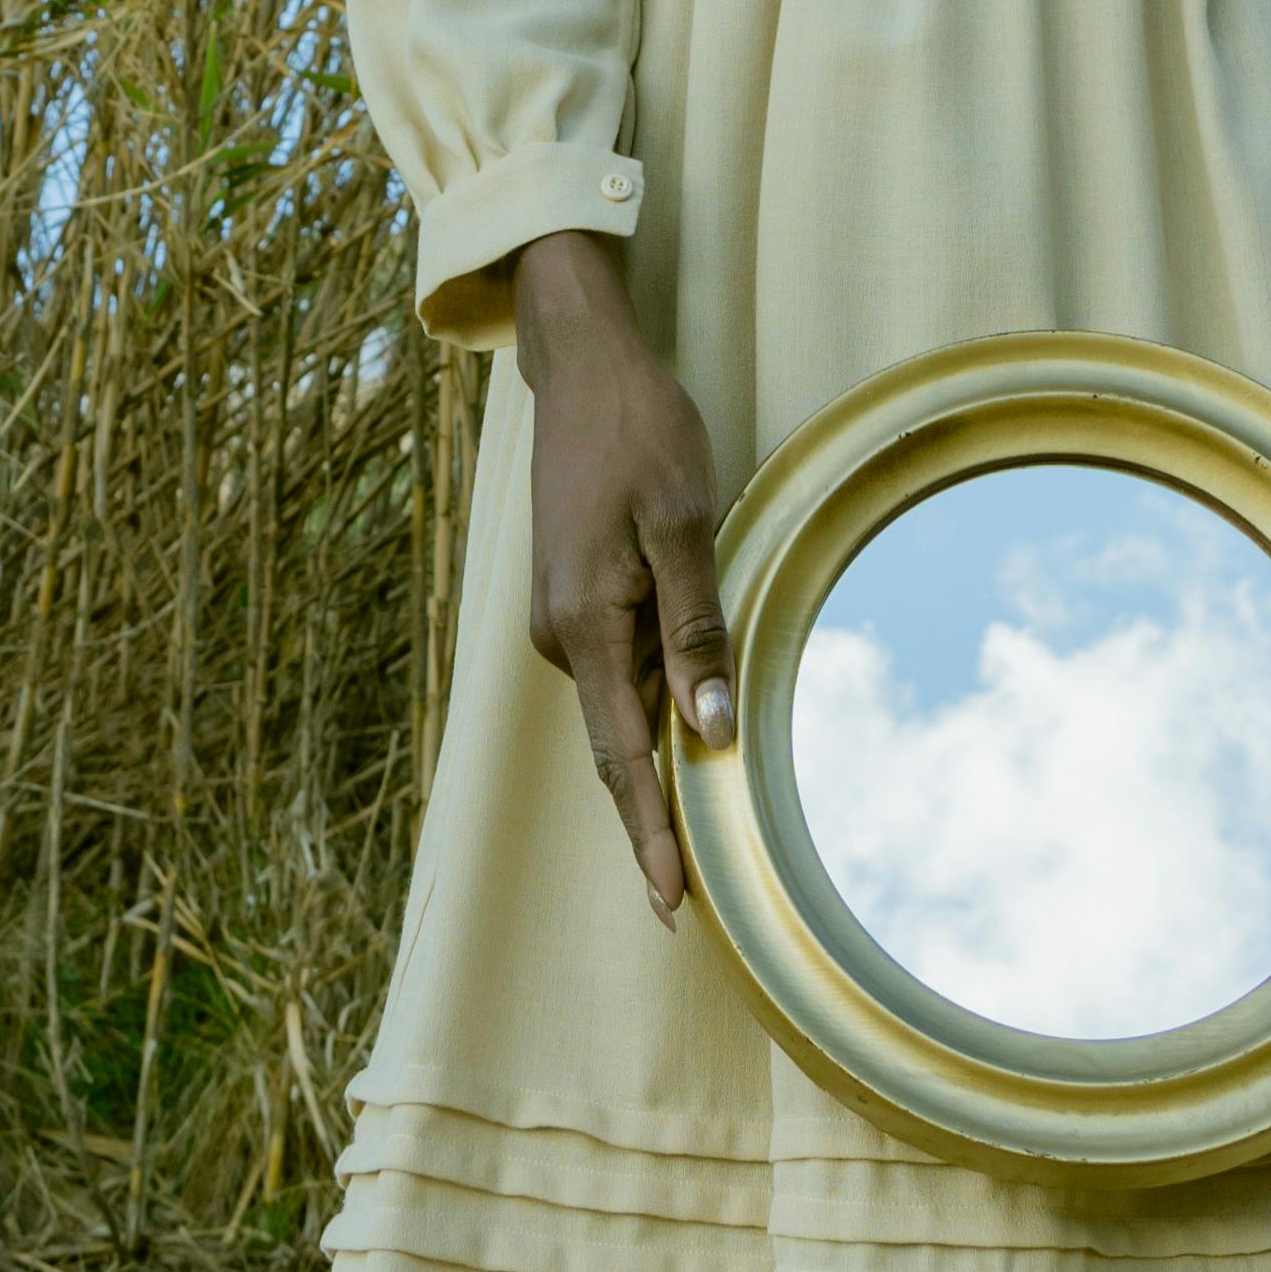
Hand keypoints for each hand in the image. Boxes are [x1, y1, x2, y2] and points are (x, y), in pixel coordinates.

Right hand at [513, 230, 735, 925]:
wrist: (580, 364)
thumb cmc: (638, 431)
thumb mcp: (682, 523)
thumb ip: (695, 629)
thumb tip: (709, 732)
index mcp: (585, 624)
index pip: (622, 757)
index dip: (648, 835)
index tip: (670, 906)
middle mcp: (561, 634)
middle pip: (616, 743)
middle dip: (651, 818)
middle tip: (686, 901)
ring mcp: (562, 615)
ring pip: (620, 703)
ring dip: (656, 753)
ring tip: (695, 825)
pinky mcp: (574, 593)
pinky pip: (618, 665)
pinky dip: (650, 699)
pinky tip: (684, 716)